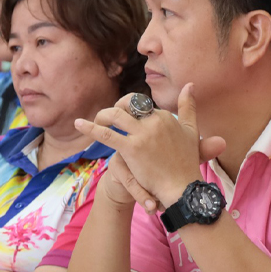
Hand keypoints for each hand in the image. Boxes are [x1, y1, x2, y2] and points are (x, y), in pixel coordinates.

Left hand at [75, 84, 225, 210]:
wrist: (182, 187)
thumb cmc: (187, 162)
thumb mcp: (191, 130)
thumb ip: (188, 106)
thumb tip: (189, 84)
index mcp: (166, 116)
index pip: (143, 106)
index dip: (134, 113)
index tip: (130, 122)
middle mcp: (154, 121)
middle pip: (129, 104)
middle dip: (117, 107)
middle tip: (110, 118)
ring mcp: (142, 134)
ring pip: (116, 115)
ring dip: (103, 116)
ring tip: (97, 121)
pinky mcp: (131, 148)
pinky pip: (106, 134)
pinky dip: (90, 128)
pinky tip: (79, 124)